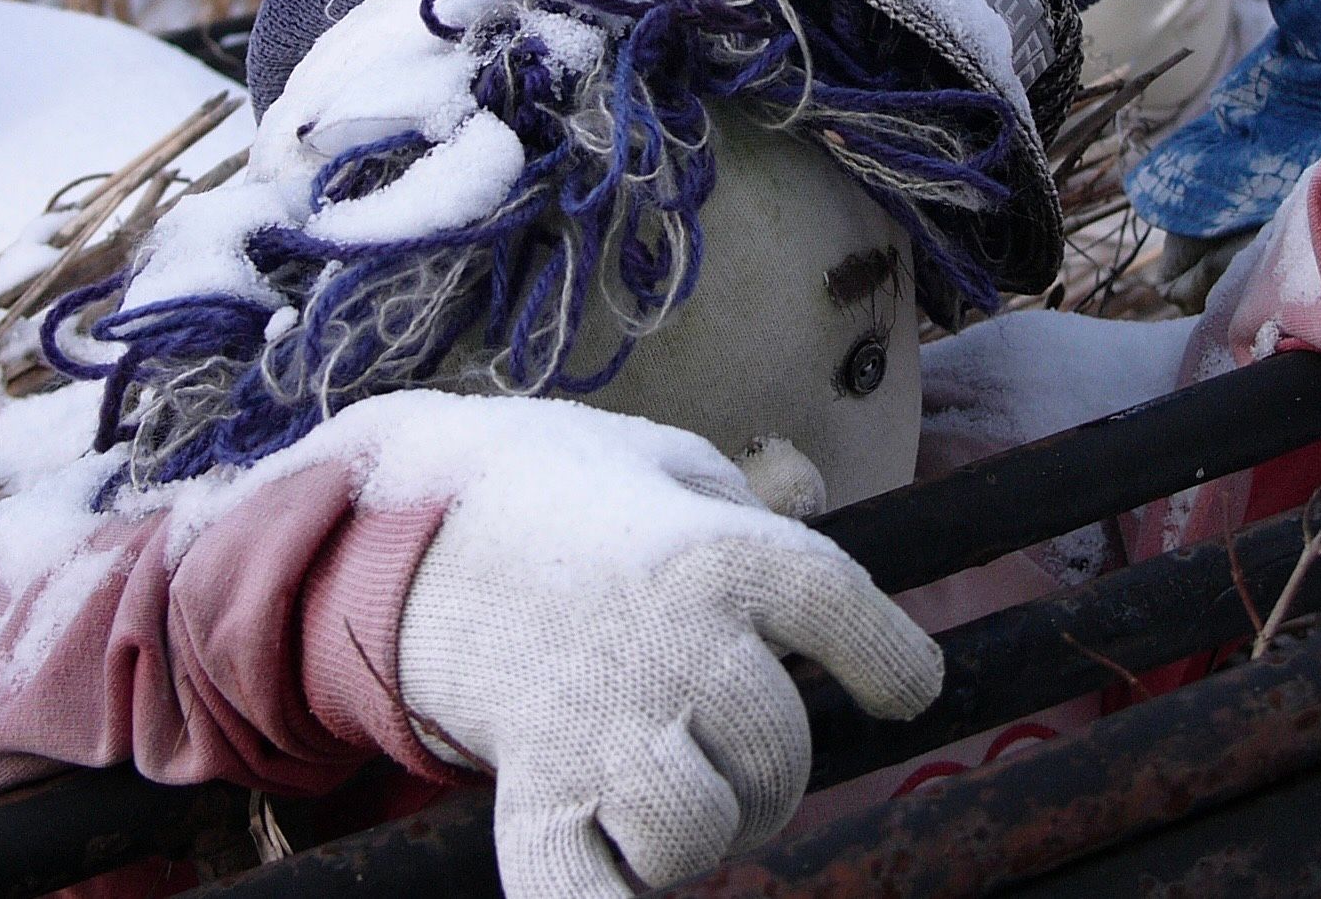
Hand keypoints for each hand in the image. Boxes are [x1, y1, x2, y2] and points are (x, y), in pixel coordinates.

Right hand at [391, 399, 938, 897]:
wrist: (414, 530)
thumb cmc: (558, 498)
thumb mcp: (663, 464)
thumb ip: (747, 497)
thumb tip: (811, 498)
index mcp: (713, 555)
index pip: (843, 614)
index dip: (892, 661)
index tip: (906, 689)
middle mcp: (669, 646)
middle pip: (778, 751)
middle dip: (771, 765)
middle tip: (736, 747)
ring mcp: (598, 726)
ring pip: (702, 833)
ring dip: (703, 828)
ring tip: (676, 792)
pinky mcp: (533, 791)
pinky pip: (589, 896)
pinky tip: (619, 864)